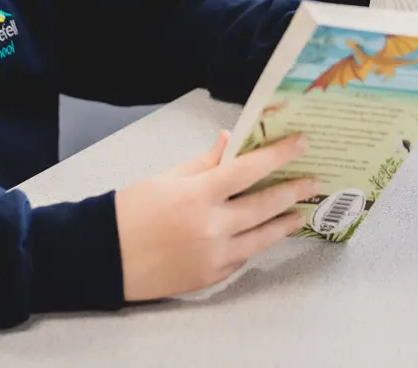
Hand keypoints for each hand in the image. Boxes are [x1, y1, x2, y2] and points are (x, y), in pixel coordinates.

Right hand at [114, 131, 316, 301]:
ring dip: (283, 222)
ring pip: (261, 237)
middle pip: (264, 205)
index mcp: (198, 194)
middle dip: (292, 190)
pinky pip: (242, 257)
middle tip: (312, 181)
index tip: (300, 143)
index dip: (278, 155)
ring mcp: (214, 256)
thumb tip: (230, 140)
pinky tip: (264, 233)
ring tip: (299, 212)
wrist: (105, 256)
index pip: (249, 169)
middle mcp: (212, 226)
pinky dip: (255, 242)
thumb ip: (204, 161)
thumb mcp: (167, 176)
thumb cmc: (131, 210)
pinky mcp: (210, 277)